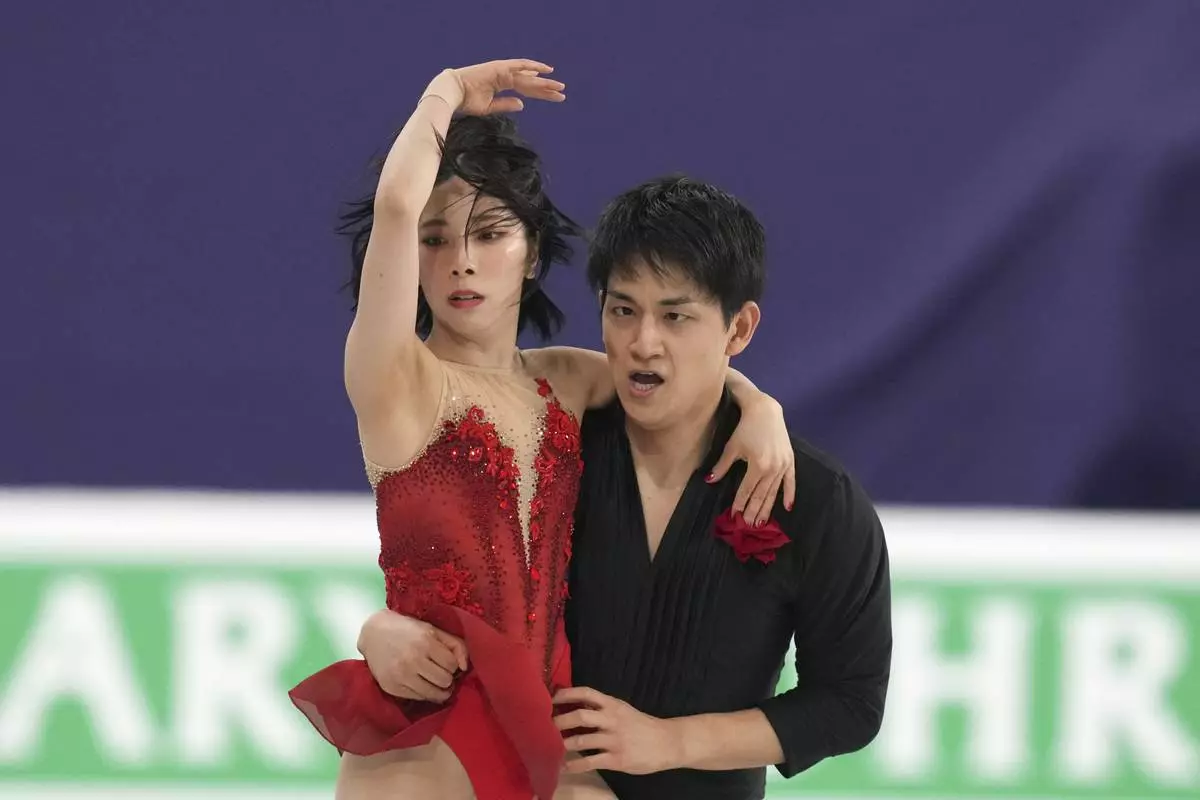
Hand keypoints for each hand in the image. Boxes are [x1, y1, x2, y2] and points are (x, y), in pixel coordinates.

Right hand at [357, 609, 468, 702]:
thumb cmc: (408, 630)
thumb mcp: (433, 630)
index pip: (452, 665)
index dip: (452, 664)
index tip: (446, 661)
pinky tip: (420, 682)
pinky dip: (423, 692)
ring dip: (438, 689)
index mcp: (425, 642)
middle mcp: (412, 660)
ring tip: (434, 681)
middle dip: (447, 677)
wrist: (373, 633)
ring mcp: (400, 676)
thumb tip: (465, 667)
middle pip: (444, 681)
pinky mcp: (392, 688)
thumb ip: (455, 645)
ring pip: (433, 694)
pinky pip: (418, 698)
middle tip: (441, 672)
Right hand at [426, 59, 565, 115]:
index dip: (541, 93)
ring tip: (559, 86)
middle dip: (546, 88)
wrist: (451, 94)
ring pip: (527, 76)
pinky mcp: (499, 68)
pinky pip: (518, 65)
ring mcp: (502, 70)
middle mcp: (504, 76)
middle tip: (562, 92)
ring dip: (543, 81)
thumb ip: (506, 104)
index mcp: (501, 85)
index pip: (526, 89)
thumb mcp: (489, 107)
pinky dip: (531, 66)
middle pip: (530, 83)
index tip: (555, 98)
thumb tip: (523, 105)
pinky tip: (544, 69)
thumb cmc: (466, 101)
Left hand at [553, 687, 679, 774]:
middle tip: (545, 726)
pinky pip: (590, 762)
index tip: (551, 698)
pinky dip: (574, 765)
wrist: (668, 742)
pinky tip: (564, 767)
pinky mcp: (617, 759)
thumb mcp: (623, 710)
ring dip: (563, 743)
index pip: (587, 692)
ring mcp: (615, 740)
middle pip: (581, 715)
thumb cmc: (642, 725)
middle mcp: (612, 719)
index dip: (567, 694)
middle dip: (560, 720)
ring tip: (550, 747)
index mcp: (613, 704)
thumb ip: (602, 708)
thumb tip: (575, 704)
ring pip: (582, 740)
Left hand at [708, 395, 795, 523]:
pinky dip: (789, 495)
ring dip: (768, 508)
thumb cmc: (745, 427)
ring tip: (762, 523)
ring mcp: (783, 466)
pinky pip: (790, 482)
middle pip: (761, 495)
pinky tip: (787, 507)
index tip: (735, 516)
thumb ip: (722, 466)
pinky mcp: (790, 461)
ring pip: (774, 492)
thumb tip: (709, 480)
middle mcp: (772, 469)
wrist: (765, 410)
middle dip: (754, 512)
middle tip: (748, 527)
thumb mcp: (731, 447)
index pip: (746, 490)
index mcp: (757, 466)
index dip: (740, 504)